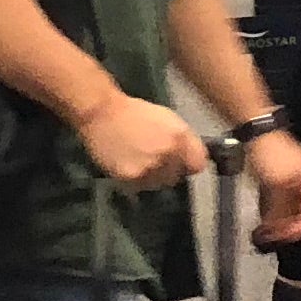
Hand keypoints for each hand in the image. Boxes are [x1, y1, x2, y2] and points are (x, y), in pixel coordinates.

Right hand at [75, 92, 205, 191]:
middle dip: (171, 170)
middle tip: (157, 161)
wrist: (102, 114)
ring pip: (160, 184)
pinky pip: (141, 187)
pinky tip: (130, 166)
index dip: (190, 164)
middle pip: (178, 176)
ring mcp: (149, 167)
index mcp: (180, 137)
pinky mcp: (131, 177)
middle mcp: (168, 154)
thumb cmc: (136, 113)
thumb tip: (194, 158)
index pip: (198, 165)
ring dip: (154, 177)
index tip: (184, 164)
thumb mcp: (168, 119)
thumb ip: (184, 140)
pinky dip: (138, 180)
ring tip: (142, 164)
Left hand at [243, 128, 300, 244]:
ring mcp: (298, 179)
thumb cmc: (271, 151)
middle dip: (292, 227)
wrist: (257, 134)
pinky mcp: (284, 179)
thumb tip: (281, 229)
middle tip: (278, 236)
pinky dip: (277, 212)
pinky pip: (285, 202)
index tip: (290, 237)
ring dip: (283, 221)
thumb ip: (281, 210)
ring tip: (270, 230)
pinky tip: (267, 218)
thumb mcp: (276, 186)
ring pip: (295, 209)